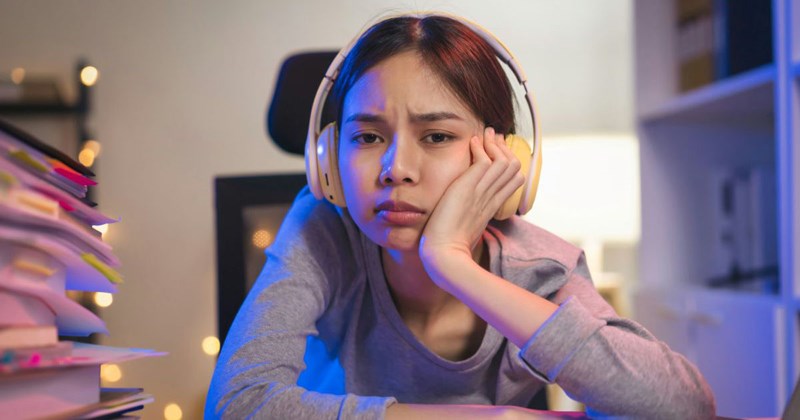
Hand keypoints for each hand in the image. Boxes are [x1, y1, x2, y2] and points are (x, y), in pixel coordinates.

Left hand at [419, 126, 523, 282]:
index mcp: (491, 207)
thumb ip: (465, 212)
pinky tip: (472, 142)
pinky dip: (481, 148)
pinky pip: (485, 161)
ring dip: (494, 144)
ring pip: (504, 161)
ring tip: (484, 135)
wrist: (443, 254)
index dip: (508, 163)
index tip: (495, 152)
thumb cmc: (446, 245)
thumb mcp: (461, 225)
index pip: (513, 179)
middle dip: (504, 148)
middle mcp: (491, 198)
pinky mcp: (470, 188)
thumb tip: (459, 204)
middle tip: (492, 137)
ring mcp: (482, 192)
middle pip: (514, 167)